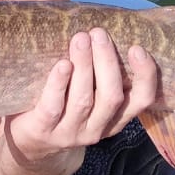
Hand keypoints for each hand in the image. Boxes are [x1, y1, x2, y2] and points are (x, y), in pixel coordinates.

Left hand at [7, 31, 157, 165]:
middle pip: (111, 96)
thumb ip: (99, 74)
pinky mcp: (44, 130)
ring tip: (80, 39)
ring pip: (84, 99)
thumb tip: (103, 30)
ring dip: (84, 65)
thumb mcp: (89, 96)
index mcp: (113, 118)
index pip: (141, 101)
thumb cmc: (62, 106)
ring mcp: (70, 133)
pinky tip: (63, 64)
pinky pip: (53, 106)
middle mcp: (96, 129)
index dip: (145, 76)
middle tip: (99, 33)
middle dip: (107, 62)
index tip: (138, 48)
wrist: (29, 144)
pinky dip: (59, 83)